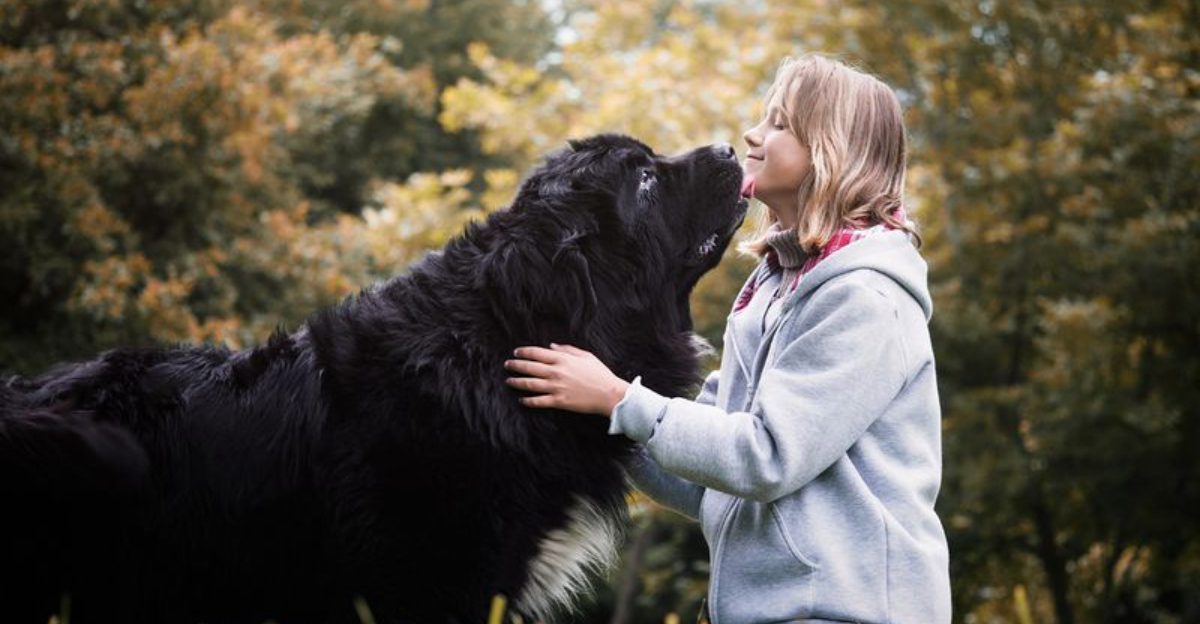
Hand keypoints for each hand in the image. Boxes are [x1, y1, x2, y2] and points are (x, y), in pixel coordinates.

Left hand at [503, 343, 629, 416]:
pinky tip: (522, 400)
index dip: (524, 352)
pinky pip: (538, 401)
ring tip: (509, 381)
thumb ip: (567, 349)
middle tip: (507, 365)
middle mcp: (556, 372)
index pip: (536, 353)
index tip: (516, 352)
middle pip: (529, 367)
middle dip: (515, 365)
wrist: (609, 393)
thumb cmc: (600, 373)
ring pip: (530, 384)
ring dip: (517, 382)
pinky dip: (528, 401)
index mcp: (562, 359)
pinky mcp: (559, 401)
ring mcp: (556, 387)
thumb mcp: (585, 356)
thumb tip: (551, 346)